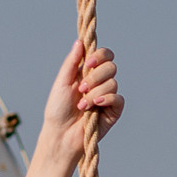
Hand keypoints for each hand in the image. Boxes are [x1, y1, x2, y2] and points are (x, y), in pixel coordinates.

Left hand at [32, 42, 122, 176]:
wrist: (60, 134)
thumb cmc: (58, 109)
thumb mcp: (62, 82)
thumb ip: (71, 63)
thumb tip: (79, 42)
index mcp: (88, 73)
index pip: (103, 56)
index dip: (99, 55)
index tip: (88, 63)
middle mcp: (100, 82)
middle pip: (111, 66)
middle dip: (96, 76)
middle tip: (81, 88)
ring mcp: (108, 96)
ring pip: (113, 83)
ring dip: (95, 92)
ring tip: (82, 104)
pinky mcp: (113, 111)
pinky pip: (118, 98)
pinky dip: (106, 99)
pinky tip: (94, 106)